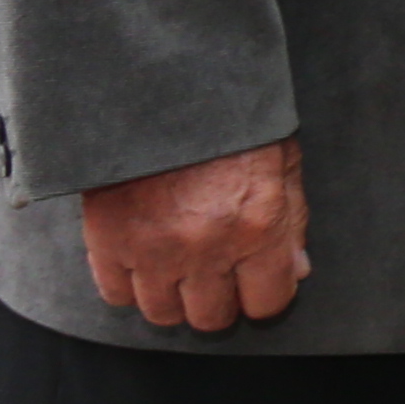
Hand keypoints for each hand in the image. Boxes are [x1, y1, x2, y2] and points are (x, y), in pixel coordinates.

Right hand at [79, 138, 310, 331]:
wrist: (164, 86)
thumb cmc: (232, 121)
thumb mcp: (282, 161)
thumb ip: (292, 221)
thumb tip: (297, 271)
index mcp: (259, 227)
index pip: (266, 303)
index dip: (264, 295)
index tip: (256, 283)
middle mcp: (206, 248)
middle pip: (211, 317)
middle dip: (218, 300)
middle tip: (215, 275)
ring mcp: (153, 248)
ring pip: (162, 314)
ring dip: (173, 296)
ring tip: (178, 266)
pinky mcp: (107, 240)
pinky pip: (116, 294)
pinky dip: (130, 283)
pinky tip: (143, 258)